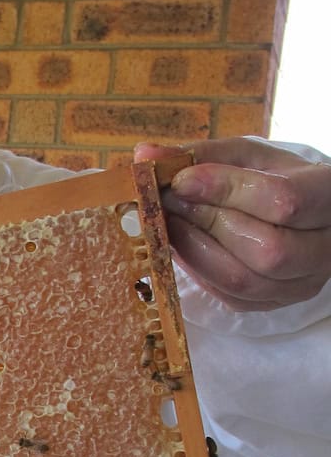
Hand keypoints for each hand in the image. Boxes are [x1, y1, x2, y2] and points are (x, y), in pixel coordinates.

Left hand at [134, 138, 330, 311]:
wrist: (296, 215)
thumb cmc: (270, 179)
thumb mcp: (244, 157)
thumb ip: (199, 155)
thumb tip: (145, 154)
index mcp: (329, 196)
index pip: (283, 200)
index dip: (227, 190)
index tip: (182, 180)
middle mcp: (325, 247)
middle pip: (266, 249)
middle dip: (205, 222)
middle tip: (166, 201)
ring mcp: (301, 282)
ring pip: (244, 280)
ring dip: (192, 249)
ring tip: (167, 222)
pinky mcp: (272, 302)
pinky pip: (229, 296)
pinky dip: (195, 269)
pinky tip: (178, 244)